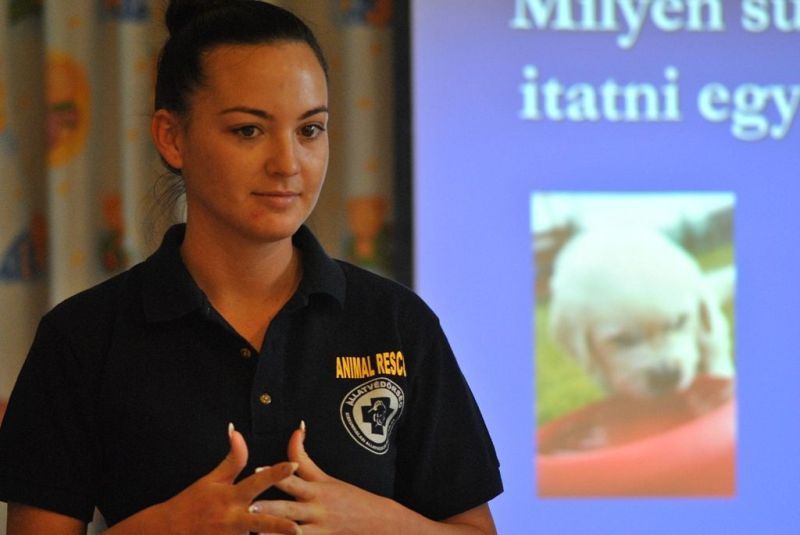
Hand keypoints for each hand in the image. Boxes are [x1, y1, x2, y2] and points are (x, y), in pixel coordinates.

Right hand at [139, 423, 301, 534]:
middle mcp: (232, 519)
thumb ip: (233, 460)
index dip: (276, 473)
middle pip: (260, 522)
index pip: (257, 482)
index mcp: (230, 497)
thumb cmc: (192, 503)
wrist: (166, 531)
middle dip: (279, 526)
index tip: (294, 465)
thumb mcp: (212, 480)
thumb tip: (237, 431)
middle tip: (296, 528)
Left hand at [249, 422, 399, 534]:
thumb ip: (304, 458)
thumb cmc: (348, 497)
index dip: (277, 474)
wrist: (377, 521)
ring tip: (255, 533)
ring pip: (292, 534)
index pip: (294, 479)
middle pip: (289, 509)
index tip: (258, 469)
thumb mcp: (326, 477)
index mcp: (317, 490)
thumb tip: (297, 428)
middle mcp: (316, 510)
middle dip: (269, 509)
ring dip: (274, 533)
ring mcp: (319, 530)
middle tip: (250, 506)